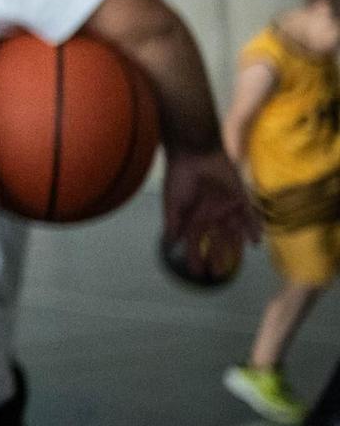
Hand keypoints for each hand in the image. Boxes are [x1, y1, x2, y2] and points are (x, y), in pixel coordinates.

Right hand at [162, 148, 259, 280]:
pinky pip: (249, 216)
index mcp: (194, 218)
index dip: (195, 257)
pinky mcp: (240, 198)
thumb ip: (173, 224)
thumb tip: (170, 244)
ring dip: (234, 247)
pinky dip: (253, 228)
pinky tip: (255, 241)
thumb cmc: (180, 177)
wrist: (194, 153)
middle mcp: (212, 215)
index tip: (196, 273)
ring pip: (233, 232)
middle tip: (218, 273)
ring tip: (236, 263)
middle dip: (217, 257)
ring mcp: (227, 207)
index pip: (195, 242)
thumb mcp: (172, 203)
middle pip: (216, 241)